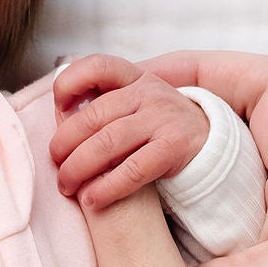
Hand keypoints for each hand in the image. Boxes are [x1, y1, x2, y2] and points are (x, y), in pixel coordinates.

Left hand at [49, 55, 208, 208]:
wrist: (212, 143)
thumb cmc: (160, 127)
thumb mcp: (137, 103)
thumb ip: (104, 101)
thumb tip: (59, 108)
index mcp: (135, 78)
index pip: (98, 67)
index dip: (71, 83)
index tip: (57, 106)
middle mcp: (149, 93)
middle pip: (93, 116)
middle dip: (64, 143)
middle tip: (55, 164)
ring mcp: (163, 118)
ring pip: (107, 143)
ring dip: (78, 168)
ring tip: (66, 185)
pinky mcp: (174, 147)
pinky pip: (133, 169)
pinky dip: (107, 187)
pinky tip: (92, 200)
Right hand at [52, 51, 267, 266]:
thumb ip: (122, 203)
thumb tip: (95, 128)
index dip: (190, 71)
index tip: (121, 89)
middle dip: (178, 113)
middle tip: (100, 128)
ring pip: (266, 163)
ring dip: (189, 158)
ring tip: (114, 176)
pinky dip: (210, 201)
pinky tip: (151, 222)